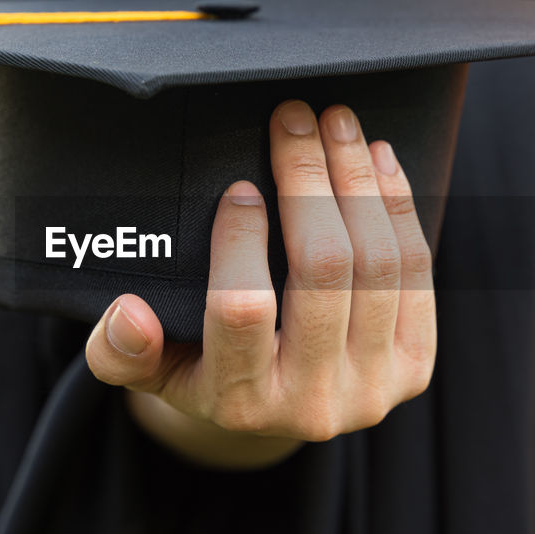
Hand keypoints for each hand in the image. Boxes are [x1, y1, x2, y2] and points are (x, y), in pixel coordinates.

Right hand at [85, 100, 435, 468]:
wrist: (275, 413)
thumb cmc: (199, 368)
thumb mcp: (147, 368)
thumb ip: (119, 349)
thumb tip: (127, 312)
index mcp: (238, 402)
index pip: (243, 308)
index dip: (242, 237)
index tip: (238, 185)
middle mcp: (312, 404)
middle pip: (325, 270)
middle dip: (308, 179)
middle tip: (293, 119)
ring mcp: (372, 389)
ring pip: (378, 263)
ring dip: (357, 180)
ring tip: (336, 124)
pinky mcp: (414, 368)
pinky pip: (416, 271)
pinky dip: (397, 205)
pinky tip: (376, 159)